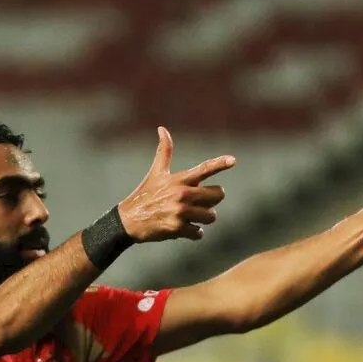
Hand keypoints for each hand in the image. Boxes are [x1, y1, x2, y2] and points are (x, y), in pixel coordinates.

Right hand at [118, 127, 235, 242]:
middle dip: (212, 201)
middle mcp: (182, 193)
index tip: (233, 160)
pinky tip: (183, 229)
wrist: (129, 220)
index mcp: (180, 179)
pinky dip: (194, 233)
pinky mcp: (177, 228)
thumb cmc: (145, 194)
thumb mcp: (156, 172)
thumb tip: (162, 128)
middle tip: (200, 203)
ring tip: (191, 217)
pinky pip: (199, 233)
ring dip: (204, 218)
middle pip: (217, 195)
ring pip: (211, 216)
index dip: (220, 163)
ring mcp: (180, 211)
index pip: (204, 169)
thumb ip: (164, 151)